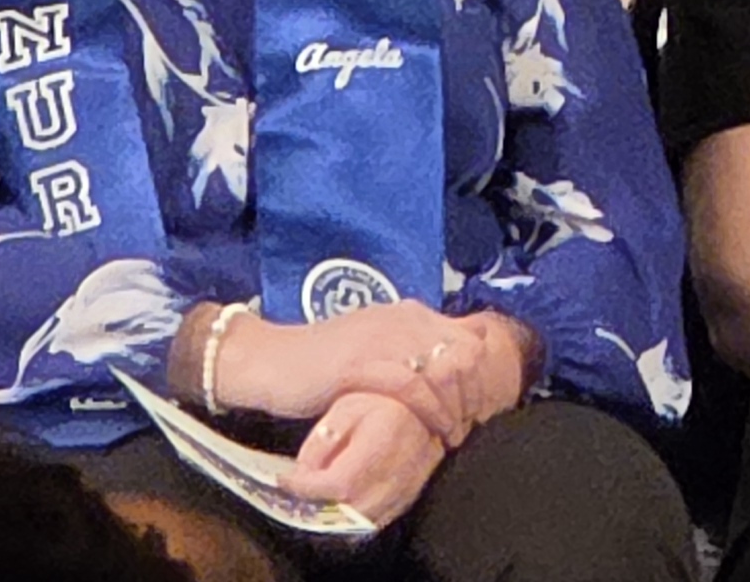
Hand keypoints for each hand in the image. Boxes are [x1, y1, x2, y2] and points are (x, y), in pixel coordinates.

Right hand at [211, 301, 487, 442]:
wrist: (269, 360)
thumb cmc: (324, 361)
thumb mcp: (378, 347)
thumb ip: (413, 349)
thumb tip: (456, 365)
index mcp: (410, 313)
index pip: (470, 339)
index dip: (481, 376)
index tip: (476, 408)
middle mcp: (402, 320)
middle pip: (464, 355)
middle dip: (473, 395)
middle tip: (468, 427)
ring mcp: (381, 340)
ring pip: (443, 370)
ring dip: (455, 408)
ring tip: (453, 436)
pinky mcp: (360, 364)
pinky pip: (410, 386)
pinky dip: (430, 411)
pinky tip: (433, 432)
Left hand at [277, 387, 451, 530]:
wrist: (424, 397)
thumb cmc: (382, 396)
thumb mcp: (346, 406)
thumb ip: (322, 439)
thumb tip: (303, 473)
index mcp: (383, 440)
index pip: (337, 482)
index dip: (306, 486)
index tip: (283, 479)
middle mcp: (401, 466)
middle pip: (351, 506)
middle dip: (319, 503)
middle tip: (301, 489)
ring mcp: (412, 482)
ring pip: (367, 517)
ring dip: (339, 513)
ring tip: (320, 495)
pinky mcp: (415, 489)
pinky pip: (382, 517)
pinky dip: (360, 516)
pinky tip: (346, 501)